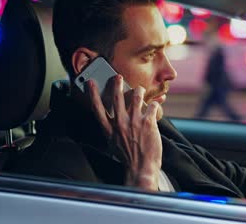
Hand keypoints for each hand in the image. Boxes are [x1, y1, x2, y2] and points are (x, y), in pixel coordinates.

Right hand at [87, 75, 161, 190]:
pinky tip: (155, 106)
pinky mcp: (148, 123)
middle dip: (117, 84)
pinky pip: (151, 106)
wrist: (140, 168)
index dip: (92, 94)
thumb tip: (114, 117)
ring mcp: (134, 122)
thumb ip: (113, 128)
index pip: (97, 108)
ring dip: (139, 91)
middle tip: (118, 77)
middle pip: (117, 97)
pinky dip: (154, 105)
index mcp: (109, 129)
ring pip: (136, 96)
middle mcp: (120, 123)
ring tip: (140, 90)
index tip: (90, 83)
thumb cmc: (127, 158)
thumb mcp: (113, 143)